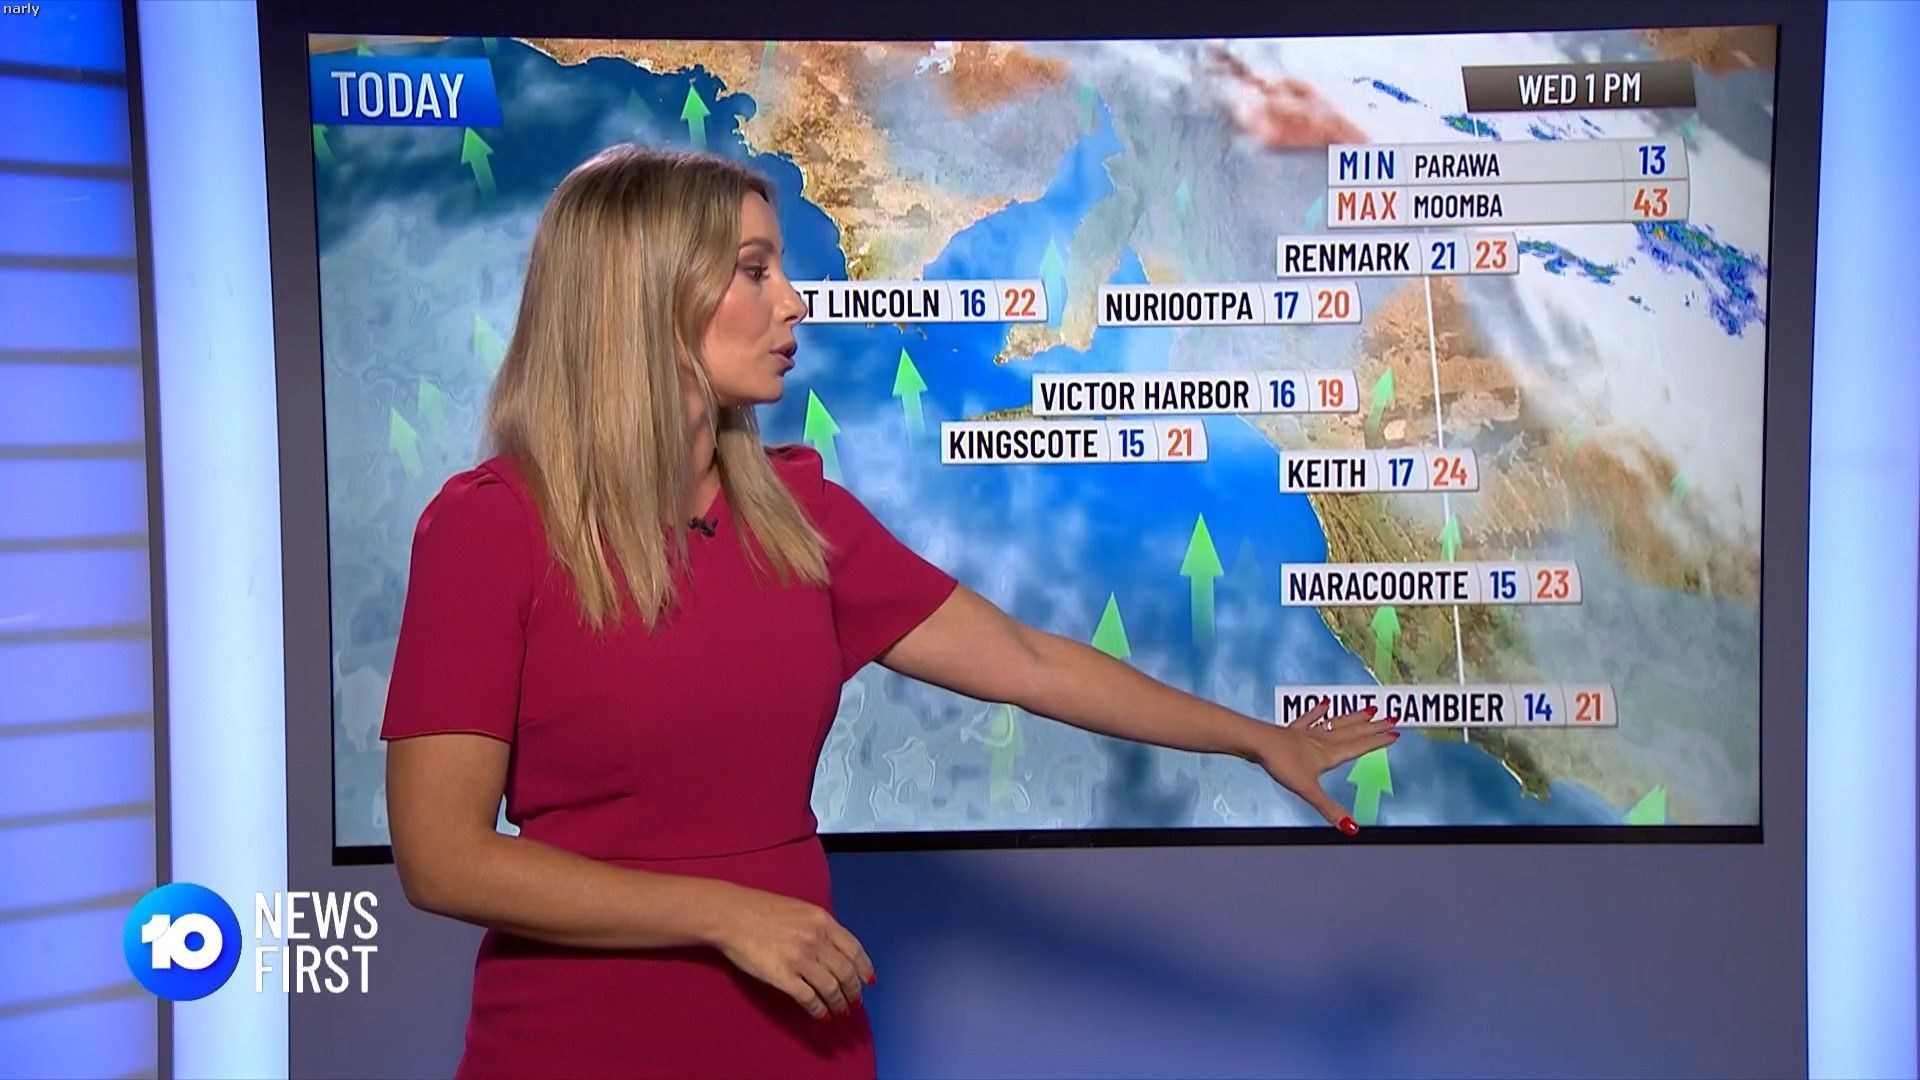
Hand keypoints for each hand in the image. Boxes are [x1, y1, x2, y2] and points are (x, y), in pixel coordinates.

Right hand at [708, 885, 875, 1020]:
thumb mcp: (801, 910)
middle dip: (853, 990)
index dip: (864, 969)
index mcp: (823, 921)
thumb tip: (838, 951)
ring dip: (839, 1003)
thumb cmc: (763, 910)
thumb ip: (821, 928)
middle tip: (854, 1001)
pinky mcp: (782, 976)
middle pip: (845, 972)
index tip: (869, 982)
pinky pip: (808, 998)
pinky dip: (819, 1010)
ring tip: (840, 1011)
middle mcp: (815, 939)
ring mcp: (799, 959)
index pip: (854, 949)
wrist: (732, 915)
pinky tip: (821, 1015)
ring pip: (831, 988)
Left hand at [1252, 700, 1398, 832]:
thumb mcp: (1308, 790)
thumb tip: (1352, 829)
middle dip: (1373, 727)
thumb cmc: (1281, 763)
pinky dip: (1319, 712)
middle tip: (1391, 718)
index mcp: (1329, 754)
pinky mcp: (1293, 730)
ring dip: (1353, 717)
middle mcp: (1322, 741)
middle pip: (1352, 732)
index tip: (1394, 733)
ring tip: (1368, 709)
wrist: (1257, 742)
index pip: (1359, 746)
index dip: (1377, 741)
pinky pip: (1310, 718)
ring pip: (1336, 723)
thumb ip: (1329, 808)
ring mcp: (1307, 734)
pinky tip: (1324, 704)